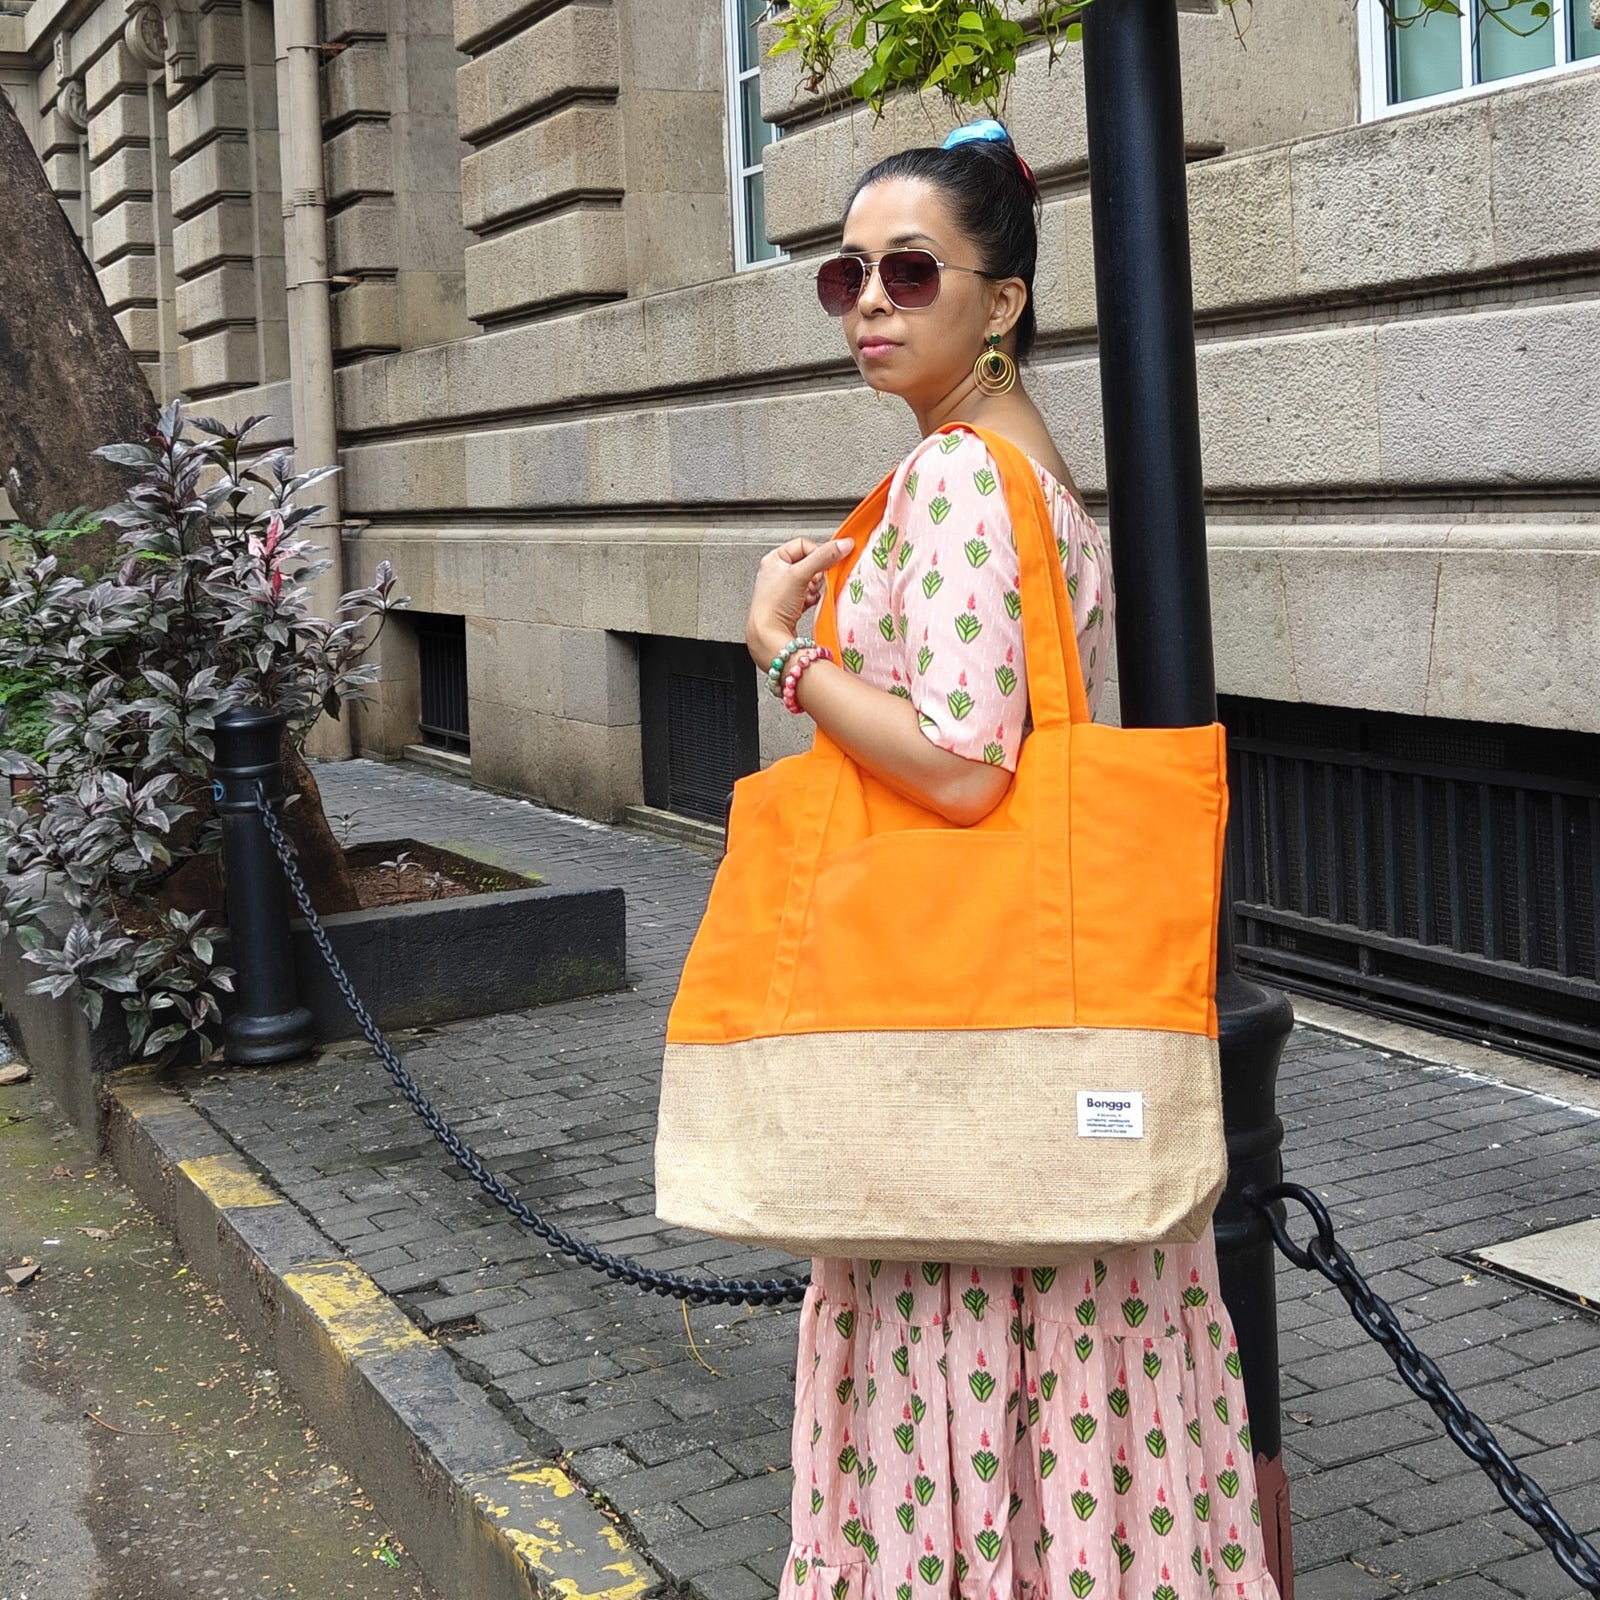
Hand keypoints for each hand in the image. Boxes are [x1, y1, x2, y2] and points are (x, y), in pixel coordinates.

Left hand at [745, 536, 854, 668]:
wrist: (768, 636)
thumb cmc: (773, 605)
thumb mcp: (800, 574)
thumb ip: (824, 557)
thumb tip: (844, 544)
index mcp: (774, 559)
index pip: (804, 545)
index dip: (817, 554)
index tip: (826, 563)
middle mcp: (777, 572)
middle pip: (810, 563)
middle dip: (817, 574)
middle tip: (815, 582)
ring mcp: (784, 589)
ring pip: (811, 580)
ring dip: (816, 587)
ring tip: (809, 594)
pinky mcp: (791, 604)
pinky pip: (810, 595)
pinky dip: (813, 598)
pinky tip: (810, 603)